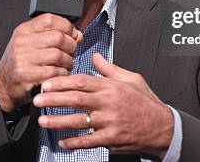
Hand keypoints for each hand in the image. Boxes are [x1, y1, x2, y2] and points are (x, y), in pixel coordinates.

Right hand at [0, 13, 82, 111]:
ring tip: (66, 64)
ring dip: (68, 61)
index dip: (67, 26)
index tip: (73, 34)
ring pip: (58, 55)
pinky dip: (62, 73)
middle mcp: (22, 42)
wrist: (4, 83)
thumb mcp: (32, 42)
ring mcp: (23, 59)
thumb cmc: (22, 61)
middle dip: (71, 45)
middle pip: (58, 37)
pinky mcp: (26, 76)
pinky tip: (59, 74)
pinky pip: (54, 72)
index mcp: (24, 30)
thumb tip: (78, 35)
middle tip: (71, 52)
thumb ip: (53, 35)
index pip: (50, 19)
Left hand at [33, 53, 173, 157]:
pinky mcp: (112, 138)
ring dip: (58, 121)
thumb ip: (110, 68)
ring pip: (78, 121)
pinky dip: (74, 142)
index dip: (61, 82)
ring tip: (43, 121)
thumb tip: (95, 56)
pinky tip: (62, 142)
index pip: (81, 81)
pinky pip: (89, 141)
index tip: (47, 84)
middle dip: (53, 100)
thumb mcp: (131, 78)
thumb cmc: (145, 101)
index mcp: (111, 86)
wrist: (162, 126)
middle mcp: (108, 103)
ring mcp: (109, 121)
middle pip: (75, 99)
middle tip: (37, 100)